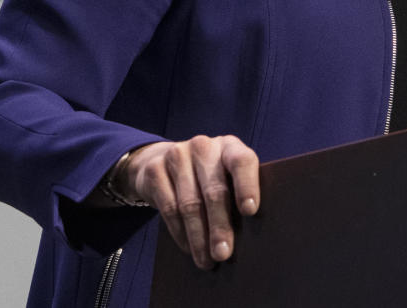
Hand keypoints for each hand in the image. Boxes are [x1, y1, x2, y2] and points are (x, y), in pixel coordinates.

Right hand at [119, 136, 259, 267]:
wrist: (163, 160)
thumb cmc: (208, 174)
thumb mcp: (226, 174)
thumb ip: (237, 192)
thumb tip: (251, 233)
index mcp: (229, 146)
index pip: (242, 161)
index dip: (247, 186)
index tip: (250, 212)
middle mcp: (203, 147)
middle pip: (214, 190)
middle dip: (219, 226)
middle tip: (223, 254)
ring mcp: (177, 155)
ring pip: (190, 203)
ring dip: (199, 237)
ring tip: (206, 260)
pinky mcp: (155, 170)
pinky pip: (169, 208)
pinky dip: (180, 233)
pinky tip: (188, 248)